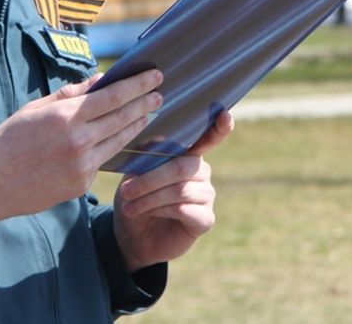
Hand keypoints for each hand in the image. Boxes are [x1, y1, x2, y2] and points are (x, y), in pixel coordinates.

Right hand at [0, 70, 163, 230]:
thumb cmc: (8, 140)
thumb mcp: (35, 109)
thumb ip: (70, 94)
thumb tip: (99, 80)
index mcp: (65, 117)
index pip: (113, 96)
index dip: (137, 85)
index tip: (154, 76)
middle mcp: (78, 141)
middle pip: (122, 117)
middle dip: (144, 103)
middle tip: (160, 92)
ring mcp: (81, 166)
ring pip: (119, 140)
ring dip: (137, 124)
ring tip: (149, 112)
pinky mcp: (81, 185)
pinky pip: (102, 161)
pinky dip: (113, 146)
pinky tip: (122, 136)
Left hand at [112, 109, 233, 271]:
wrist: (131, 236)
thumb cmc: (135, 197)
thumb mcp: (135, 173)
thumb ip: (149, 155)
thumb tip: (156, 139)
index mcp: (188, 154)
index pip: (210, 137)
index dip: (220, 127)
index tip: (225, 114)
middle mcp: (202, 172)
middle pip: (182, 167)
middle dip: (151, 179)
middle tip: (127, 190)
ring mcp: (206, 196)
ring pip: (180, 189)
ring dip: (150, 197)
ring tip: (129, 205)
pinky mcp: (205, 219)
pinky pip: (185, 210)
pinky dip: (160, 210)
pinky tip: (145, 213)